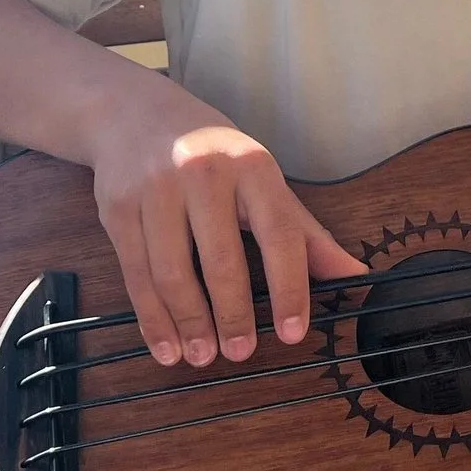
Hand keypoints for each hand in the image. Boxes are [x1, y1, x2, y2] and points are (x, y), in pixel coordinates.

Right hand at [92, 115, 367, 368]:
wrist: (133, 113)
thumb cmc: (212, 153)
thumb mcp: (261, 179)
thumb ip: (304, 231)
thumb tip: (352, 274)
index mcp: (251, 165)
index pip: (279, 233)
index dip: (289, 287)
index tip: (293, 332)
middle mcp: (203, 172)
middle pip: (221, 260)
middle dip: (233, 315)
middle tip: (241, 353)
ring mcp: (155, 189)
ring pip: (173, 272)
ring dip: (190, 323)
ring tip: (203, 356)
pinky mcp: (117, 208)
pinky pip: (136, 274)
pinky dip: (152, 318)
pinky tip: (167, 345)